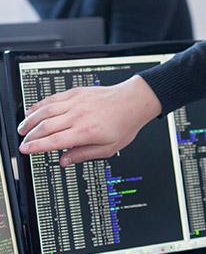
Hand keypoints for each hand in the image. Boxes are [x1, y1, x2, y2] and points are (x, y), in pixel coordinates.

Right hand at [18, 75, 161, 165]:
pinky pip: (53, 98)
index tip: (26, 150)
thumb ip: (84, 154)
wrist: (134, 101)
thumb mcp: (109, 148)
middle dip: (30, 135)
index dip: (35, 147)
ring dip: (30, 120)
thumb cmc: (125, 123)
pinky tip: (33, 110)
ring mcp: (76, 102)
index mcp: (86, 132)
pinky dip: (40, 105)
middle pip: (45, 126)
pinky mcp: (76, 92)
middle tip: (22, 141)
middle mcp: (78, 116)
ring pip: (45, 111)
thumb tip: (64, 161)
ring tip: (22, 128)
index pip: (53, 141)